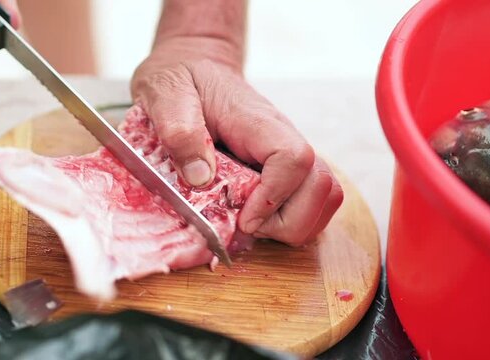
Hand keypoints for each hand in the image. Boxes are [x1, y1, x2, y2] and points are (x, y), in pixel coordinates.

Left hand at [131, 37, 343, 245]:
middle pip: (322, 185)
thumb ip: (179, 130)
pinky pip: (307, 201)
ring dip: (291, 225)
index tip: (242, 217)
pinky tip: (254, 220)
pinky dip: (288, 221)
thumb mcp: (165, 94)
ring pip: (324, 197)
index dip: (274, 197)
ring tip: (249, 225)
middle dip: (287, 221)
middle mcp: (282, 137)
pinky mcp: (281, 169)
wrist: (192, 65)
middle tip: (244, 226)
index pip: (294, 158)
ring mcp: (286, 154)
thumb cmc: (179, 79)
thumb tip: (200, 177)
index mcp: (256, 121)